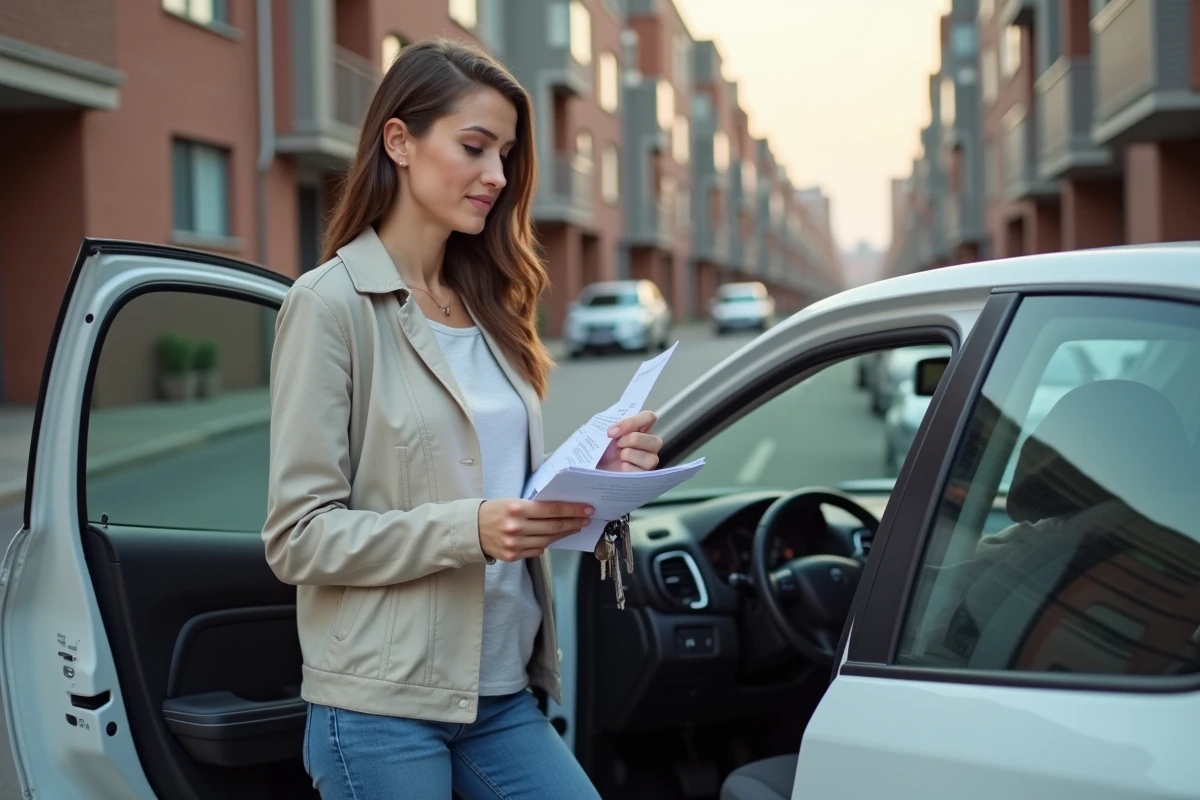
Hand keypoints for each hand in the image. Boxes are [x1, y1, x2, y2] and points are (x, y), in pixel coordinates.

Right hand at [478, 499, 593, 561]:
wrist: (471, 529)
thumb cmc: (494, 511)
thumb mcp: (512, 502)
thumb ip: (534, 507)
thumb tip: (560, 509)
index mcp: (517, 509)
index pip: (551, 509)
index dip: (572, 510)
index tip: (586, 508)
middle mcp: (516, 527)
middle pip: (553, 526)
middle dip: (573, 522)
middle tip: (586, 518)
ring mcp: (515, 544)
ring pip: (548, 539)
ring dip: (564, 533)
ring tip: (574, 527)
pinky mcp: (513, 555)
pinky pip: (538, 550)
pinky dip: (548, 543)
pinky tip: (555, 537)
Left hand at [597, 410, 662, 472]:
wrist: (594, 466)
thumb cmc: (601, 448)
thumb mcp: (602, 432)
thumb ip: (610, 425)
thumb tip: (612, 431)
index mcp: (641, 428)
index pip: (649, 417)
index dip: (631, 423)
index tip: (612, 431)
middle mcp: (649, 443)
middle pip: (655, 440)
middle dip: (631, 441)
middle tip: (617, 445)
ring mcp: (649, 460)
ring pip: (650, 458)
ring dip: (629, 455)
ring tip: (619, 457)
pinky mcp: (644, 475)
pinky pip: (641, 472)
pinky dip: (627, 469)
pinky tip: (620, 468)